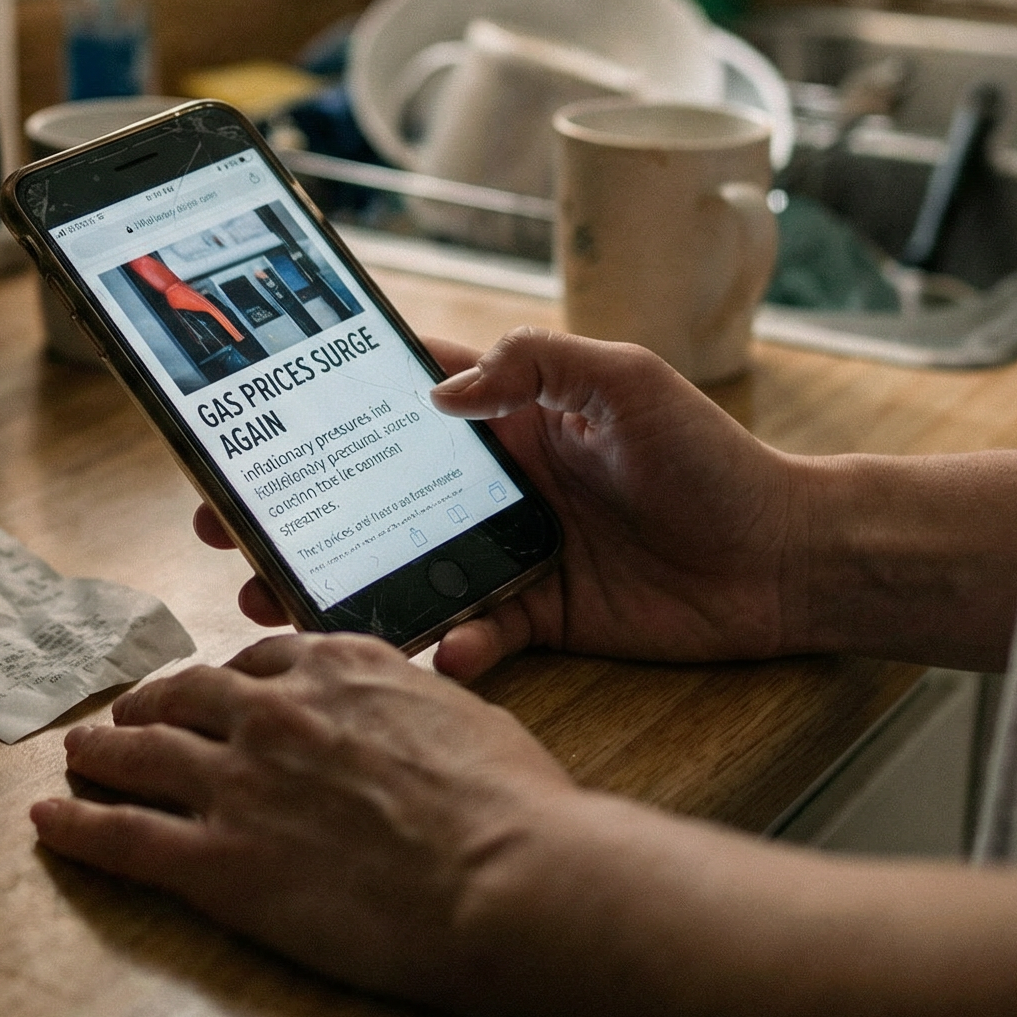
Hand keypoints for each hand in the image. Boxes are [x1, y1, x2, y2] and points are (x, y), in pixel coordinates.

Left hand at [31, 632, 579, 1002]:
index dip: (229, 677)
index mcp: (341, 668)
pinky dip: (77, 826)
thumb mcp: (467, 717)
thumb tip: (417, 729)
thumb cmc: (514, 808)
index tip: (216, 689)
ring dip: (102, 751)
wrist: (507, 876)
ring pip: (142, 755)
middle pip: (187, 696)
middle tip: (131, 715)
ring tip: (77, 754)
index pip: (263, 659)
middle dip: (152, 704)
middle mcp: (276, 711)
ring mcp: (239, 783)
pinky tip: (48, 822)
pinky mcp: (218, 862)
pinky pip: (123, 836)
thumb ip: (416, 711)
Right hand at [200, 328, 808, 680]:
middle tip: (230, 526)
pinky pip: (474, 634)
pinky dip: (452, 647)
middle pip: (379, 493)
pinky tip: (442, 652)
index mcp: (514, 416)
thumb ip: (538, 364)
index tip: (260, 413)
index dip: (333, 403)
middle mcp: (501, 484)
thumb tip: (440, 390)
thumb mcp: (627, 379)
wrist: (786, 558)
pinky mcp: (541, 618)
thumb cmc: (712, 456)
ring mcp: (516, 553)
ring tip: (282, 604)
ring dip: (345, 585)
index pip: (407, 397)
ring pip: (406, 570)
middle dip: (304, 508)